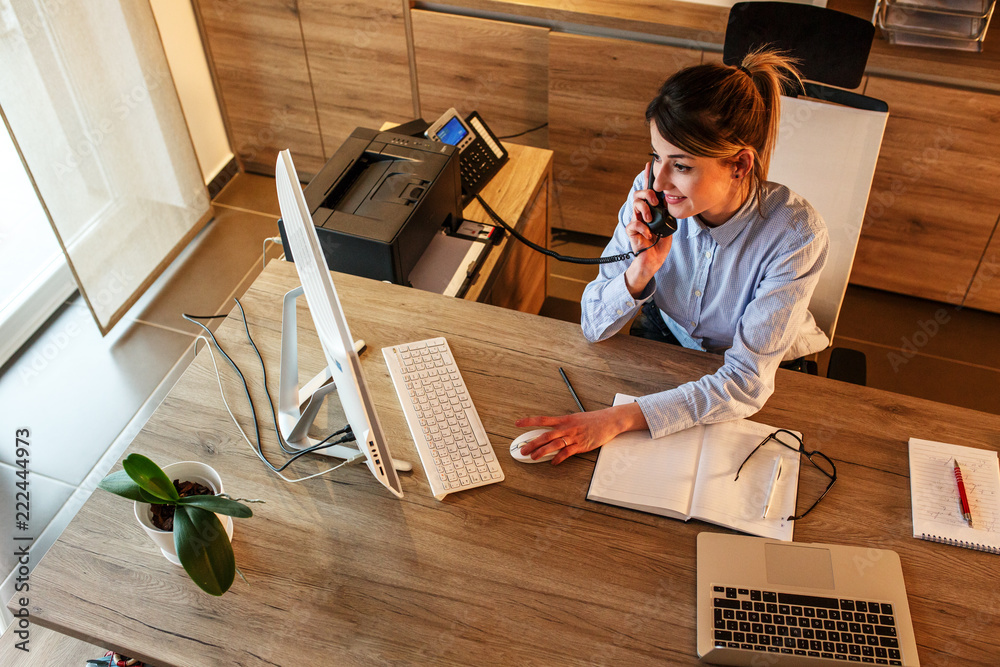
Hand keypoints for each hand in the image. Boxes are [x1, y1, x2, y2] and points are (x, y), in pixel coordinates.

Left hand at [514, 403, 647, 464]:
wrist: (609, 421)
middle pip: (545, 435)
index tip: (517, 423)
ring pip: (554, 445)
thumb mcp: (575, 418)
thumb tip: (552, 430)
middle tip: (522, 450)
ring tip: (533, 457)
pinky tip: (553, 462)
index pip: (542, 419)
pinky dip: (559, 458)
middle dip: (532, 443)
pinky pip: (567, 453)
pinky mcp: (581, 445)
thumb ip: (563, 424)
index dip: (529, 421)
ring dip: (542, 452)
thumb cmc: (593, 420)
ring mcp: (574, 437)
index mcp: (564, 419)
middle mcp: (567, 428)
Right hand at [625, 163, 671, 295]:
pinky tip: (649, 234)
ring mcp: (636, 222)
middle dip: (647, 194)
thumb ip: (667, 213)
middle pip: (639, 194)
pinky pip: (633, 223)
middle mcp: (642, 214)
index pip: (649, 191)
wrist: (653, 261)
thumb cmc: (660, 245)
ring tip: (651, 219)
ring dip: (645, 209)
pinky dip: (642, 227)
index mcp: (652, 211)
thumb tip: (669, 201)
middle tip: (656, 202)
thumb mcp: (669, 226)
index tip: (649, 164)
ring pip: (635, 205)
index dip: (648, 177)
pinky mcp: (632, 233)